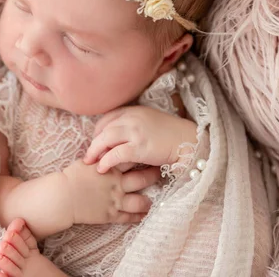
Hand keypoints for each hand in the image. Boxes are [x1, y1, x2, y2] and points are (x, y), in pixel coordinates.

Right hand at [61, 159, 160, 224]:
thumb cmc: (72, 176)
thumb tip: (109, 149)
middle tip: (160, 173)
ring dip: (148, 201)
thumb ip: (102, 156)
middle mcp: (117, 183)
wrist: (62, 196)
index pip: (133, 158)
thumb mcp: (87, 160)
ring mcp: (115, 200)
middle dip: (154, 176)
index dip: (144, 155)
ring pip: (140, 201)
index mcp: (111, 167)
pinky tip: (143, 215)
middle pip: (143, 179)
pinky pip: (129, 217)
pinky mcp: (111, 215)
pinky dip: (138, 217)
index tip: (153, 153)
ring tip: (152, 200)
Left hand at [83, 106, 197, 172]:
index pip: (107, 118)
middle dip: (93, 143)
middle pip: (103, 128)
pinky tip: (102, 168)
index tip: (95, 143)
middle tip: (88, 156)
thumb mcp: (150, 123)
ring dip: (95, 151)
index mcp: (134, 110)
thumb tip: (116, 137)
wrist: (190, 142)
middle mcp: (133, 118)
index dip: (98, 131)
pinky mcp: (140, 147)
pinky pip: (116, 153)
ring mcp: (136, 131)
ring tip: (91, 162)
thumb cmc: (171, 135)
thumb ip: (133, 125)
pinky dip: (106, 161)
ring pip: (105, 139)